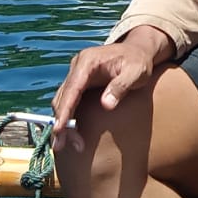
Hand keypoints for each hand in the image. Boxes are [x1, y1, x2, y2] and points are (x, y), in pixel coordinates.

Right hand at [51, 28, 169, 148]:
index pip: (72, 88)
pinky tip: (72, 133)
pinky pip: (68, 101)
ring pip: (62, 100)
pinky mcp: (79, 83)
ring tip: (69, 144)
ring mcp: (77, 74)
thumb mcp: (136, 72)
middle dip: (61, 122)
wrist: (138, 51)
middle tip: (63, 146)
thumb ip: (121, 86)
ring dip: (63, 122)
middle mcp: (78, 66)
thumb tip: (106, 105)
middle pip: (63, 97)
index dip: (64, 110)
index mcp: (88, 61)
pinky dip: (68, 117)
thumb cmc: (138, 61)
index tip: (59, 130)